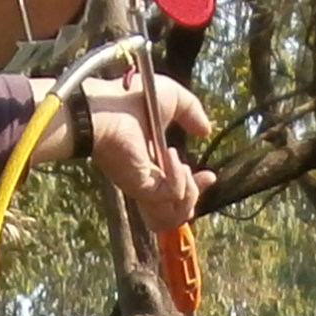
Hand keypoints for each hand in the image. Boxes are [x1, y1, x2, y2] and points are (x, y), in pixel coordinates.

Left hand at [74, 70, 212, 236]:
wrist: (107, 107)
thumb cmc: (130, 98)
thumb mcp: (173, 98)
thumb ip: (191, 112)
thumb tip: (206, 131)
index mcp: (149, 165)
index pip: (173, 194)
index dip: (195, 188)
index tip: (209, 175)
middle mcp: (145, 181)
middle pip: (175, 213)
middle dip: (196, 195)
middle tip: (205, 176)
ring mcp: (142, 187)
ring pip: (174, 216)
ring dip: (190, 192)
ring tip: (185, 167)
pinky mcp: (142, 188)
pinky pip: (172, 196)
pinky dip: (179, 178)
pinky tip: (171, 156)